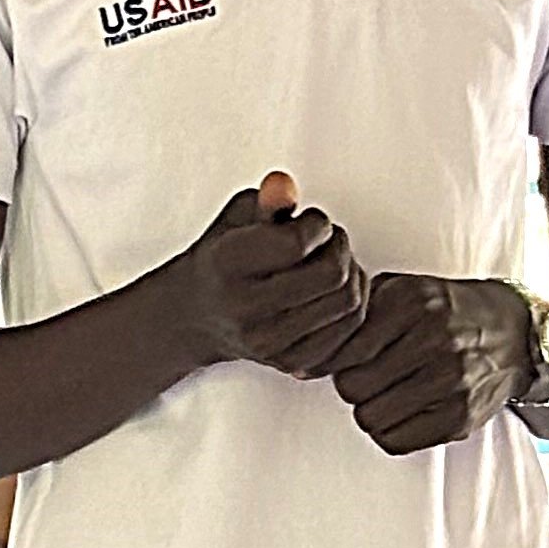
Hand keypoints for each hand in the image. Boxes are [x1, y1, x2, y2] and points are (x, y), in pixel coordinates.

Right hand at [164, 175, 368, 377]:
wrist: (194, 318)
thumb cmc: (223, 259)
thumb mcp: (237, 218)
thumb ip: (266, 201)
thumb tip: (283, 185)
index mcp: (226, 264)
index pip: (297, 242)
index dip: (317, 224)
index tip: (311, 222)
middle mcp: (245, 308)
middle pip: (330, 274)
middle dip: (339, 247)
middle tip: (328, 241)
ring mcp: (268, 342)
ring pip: (347, 303)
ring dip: (351, 274)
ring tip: (331, 264)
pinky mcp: (289, 362)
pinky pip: (350, 331)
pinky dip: (353, 305)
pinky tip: (334, 292)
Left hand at [329, 274, 535, 454]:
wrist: (514, 333)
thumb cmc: (446, 312)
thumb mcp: (405, 289)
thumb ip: (360, 309)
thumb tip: (312, 349)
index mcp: (413, 302)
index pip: (345, 349)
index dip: (338, 358)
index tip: (348, 359)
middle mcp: (434, 339)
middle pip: (352, 386)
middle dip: (353, 385)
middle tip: (369, 377)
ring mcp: (451, 380)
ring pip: (370, 417)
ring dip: (371, 409)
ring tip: (387, 394)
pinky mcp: (460, 417)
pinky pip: (395, 441)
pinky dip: (390, 431)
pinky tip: (402, 412)